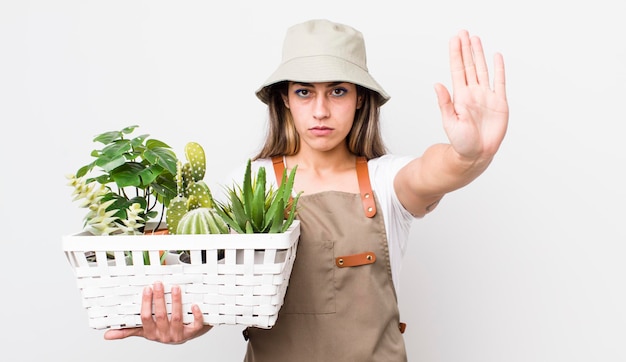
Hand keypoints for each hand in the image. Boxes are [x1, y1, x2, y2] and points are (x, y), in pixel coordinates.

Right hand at [103, 282, 211, 343]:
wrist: (187, 335)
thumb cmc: (164, 330)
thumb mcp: (145, 331)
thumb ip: (128, 331)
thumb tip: (107, 335)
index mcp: (151, 333)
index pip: (146, 318)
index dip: (146, 303)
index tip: (147, 288)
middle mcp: (165, 335)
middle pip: (161, 316)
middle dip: (159, 299)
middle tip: (158, 284)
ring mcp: (179, 334)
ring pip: (177, 318)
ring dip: (176, 302)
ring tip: (175, 288)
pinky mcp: (193, 333)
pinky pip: (196, 325)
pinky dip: (196, 315)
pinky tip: (194, 304)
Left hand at [434, 30, 507, 161]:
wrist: (476, 155)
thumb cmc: (461, 142)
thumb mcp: (450, 122)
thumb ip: (445, 102)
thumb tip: (437, 84)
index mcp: (460, 96)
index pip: (457, 69)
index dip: (456, 54)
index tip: (455, 39)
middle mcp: (473, 93)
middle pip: (469, 65)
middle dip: (466, 49)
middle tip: (464, 33)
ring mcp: (486, 96)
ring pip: (483, 70)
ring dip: (479, 54)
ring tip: (476, 39)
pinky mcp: (499, 103)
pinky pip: (500, 82)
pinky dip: (498, 69)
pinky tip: (496, 57)